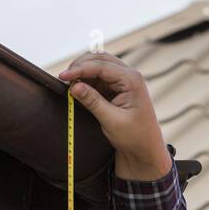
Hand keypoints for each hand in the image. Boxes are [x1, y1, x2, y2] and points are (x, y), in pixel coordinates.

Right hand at [57, 52, 172, 178]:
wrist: (145, 150)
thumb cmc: (134, 137)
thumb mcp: (112, 121)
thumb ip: (93, 102)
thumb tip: (74, 86)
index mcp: (132, 80)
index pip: (101, 66)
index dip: (79, 69)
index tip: (63, 76)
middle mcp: (129, 75)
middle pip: (99, 59)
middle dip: (80, 66)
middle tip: (64, 78)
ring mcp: (124, 80)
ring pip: (98, 65)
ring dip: (82, 72)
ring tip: (70, 86)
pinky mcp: (117, 87)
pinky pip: (99, 77)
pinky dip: (87, 80)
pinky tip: (78, 89)